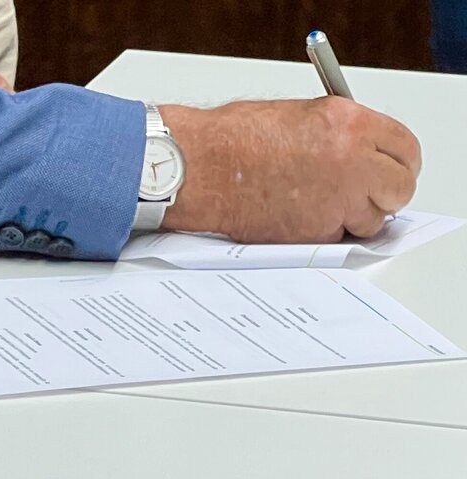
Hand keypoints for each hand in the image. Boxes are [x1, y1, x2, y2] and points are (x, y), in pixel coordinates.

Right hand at [160, 97, 421, 242]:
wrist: (197, 168)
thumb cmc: (230, 141)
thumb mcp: (298, 116)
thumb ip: (338, 133)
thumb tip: (361, 152)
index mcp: (349, 124)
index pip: (406, 148)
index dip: (399, 162)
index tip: (390, 169)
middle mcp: (351, 162)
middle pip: (399, 188)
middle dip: (383, 194)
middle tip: (363, 194)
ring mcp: (334, 201)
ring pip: (371, 220)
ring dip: (354, 217)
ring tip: (320, 206)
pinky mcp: (313, 233)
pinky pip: (336, 238)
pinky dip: (322, 232)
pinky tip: (296, 217)